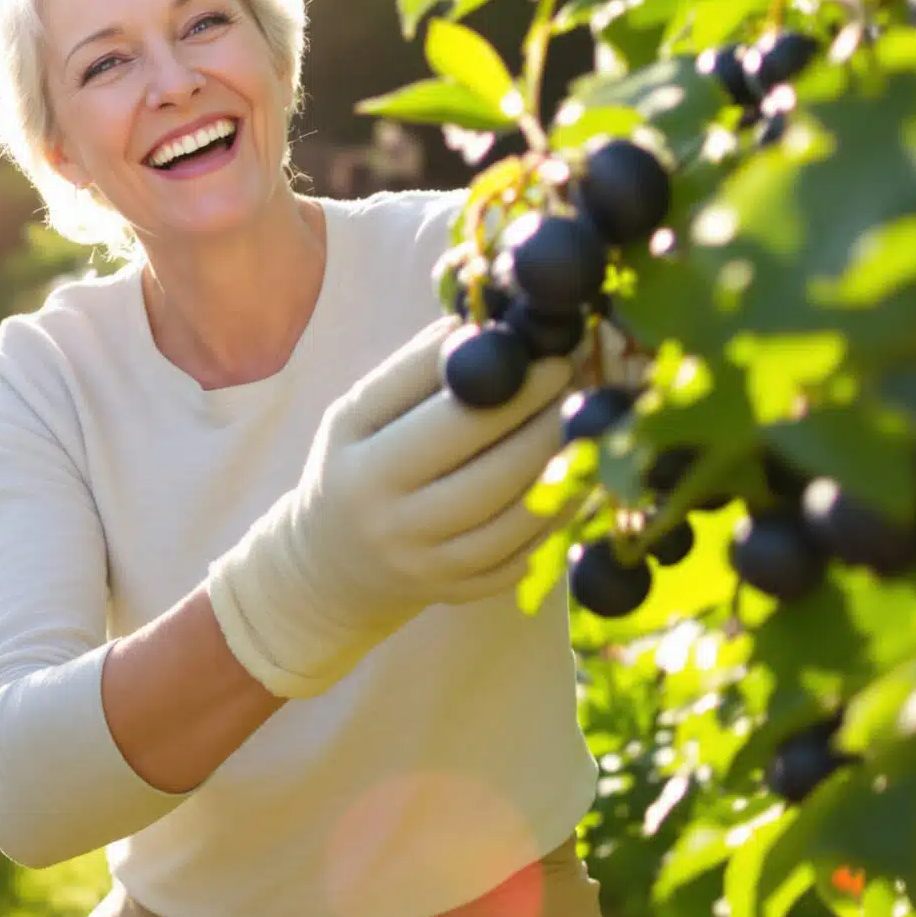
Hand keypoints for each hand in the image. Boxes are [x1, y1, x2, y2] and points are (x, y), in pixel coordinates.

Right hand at [204, 317, 578, 698]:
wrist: (330, 566)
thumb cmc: (354, 468)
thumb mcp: (356, 417)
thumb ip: (412, 373)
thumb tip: (483, 325)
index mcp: (363, 467)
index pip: (446, 418)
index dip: (506, 380)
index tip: (542, 348)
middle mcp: (392, 522)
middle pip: (490, 468)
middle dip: (543, 418)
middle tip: (574, 380)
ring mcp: (429, 565)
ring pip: (516, 516)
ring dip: (561, 464)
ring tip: (584, 421)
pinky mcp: (460, 592)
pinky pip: (525, 552)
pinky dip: (560, 511)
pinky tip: (577, 473)